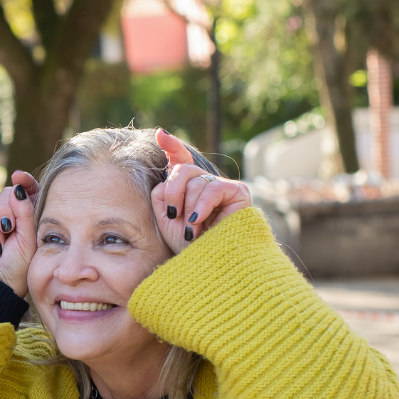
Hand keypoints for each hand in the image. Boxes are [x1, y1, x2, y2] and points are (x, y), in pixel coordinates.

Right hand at [0, 171, 37, 296]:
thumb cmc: (18, 265)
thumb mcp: (28, 237)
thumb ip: (25, 210)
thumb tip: (18, 186)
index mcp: (27, 218)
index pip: (27, 191)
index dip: (24, 182)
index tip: (20, 177)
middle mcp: (10, 217)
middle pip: (6, 194)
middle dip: (8, 210)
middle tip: (9, 229)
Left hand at [152, 129, 250, 253]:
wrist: (208, 264)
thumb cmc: (187, 245)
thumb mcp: (166, 217)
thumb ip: (162, 192)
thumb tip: (170, 167)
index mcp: (187, 188)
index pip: (181, 160)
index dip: (172, 146)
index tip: (160, 134)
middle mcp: (205, 184)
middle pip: (182, 169)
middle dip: (173, 192)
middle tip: (174, 215)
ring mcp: (222, 186)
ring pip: (196, 181)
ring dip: (188, 208)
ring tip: (191, 230)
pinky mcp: (238, 192)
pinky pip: (213, 188)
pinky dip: (202, 205)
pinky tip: (198, 220)